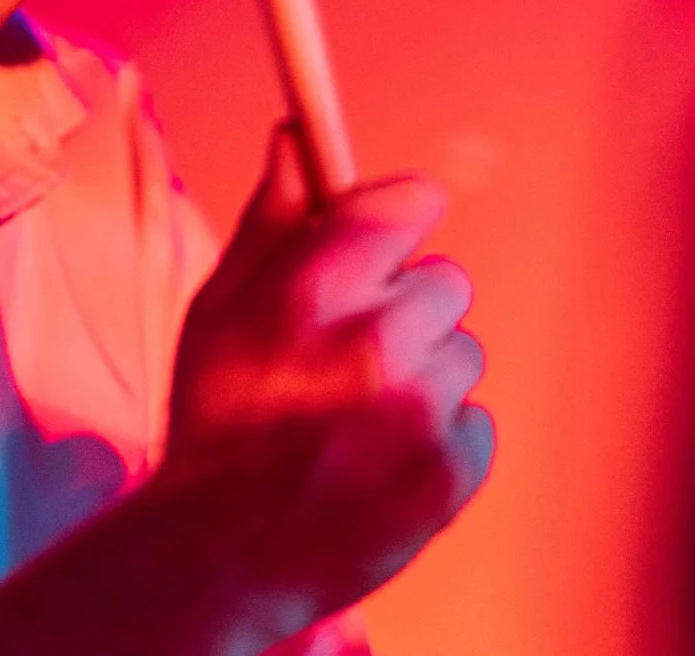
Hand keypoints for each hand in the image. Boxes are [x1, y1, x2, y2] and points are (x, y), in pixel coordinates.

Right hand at [155, 125, 493, 644]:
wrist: (220, 557)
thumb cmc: (217, 421)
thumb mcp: (220, 306)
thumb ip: (273, 218)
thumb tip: (296, 137)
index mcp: (314, 285)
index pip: (414, 204)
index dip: (401, 221)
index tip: (387, 243)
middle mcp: (374, 339)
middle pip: (447, 281)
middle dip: (407, 309)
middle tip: (351, 356)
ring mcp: (419, 409)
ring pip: (463, 354)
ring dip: (423, 377)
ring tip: (358, 419)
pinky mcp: (452, 471)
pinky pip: (477, 422)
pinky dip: (441, 440)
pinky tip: (382, 459)